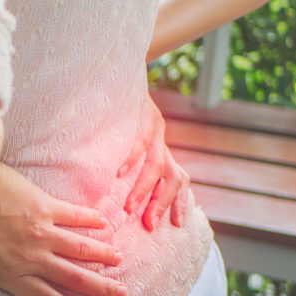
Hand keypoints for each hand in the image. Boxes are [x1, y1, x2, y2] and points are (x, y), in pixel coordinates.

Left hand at [0, 163, 125, 295]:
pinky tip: (104, 223)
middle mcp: (30, 256)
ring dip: (102, 255)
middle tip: (121, 294)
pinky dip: (90, 219)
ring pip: (80, 248)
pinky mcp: (42, 204)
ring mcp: (39, 230)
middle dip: (99, 288)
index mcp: (8, 273)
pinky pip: (73, 215)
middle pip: (72, 278)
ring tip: (119, 261)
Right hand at [118, 97, 189, 229]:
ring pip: (156, 165)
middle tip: (148, 224)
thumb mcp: (129, 136)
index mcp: (162, 147)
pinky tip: (119, 174)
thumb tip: (115, 185)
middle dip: (162, 203)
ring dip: (144, 190)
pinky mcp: (143, 115)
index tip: (177, 224)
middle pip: (173, 177)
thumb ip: (132, 158)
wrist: (121, 71)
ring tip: (131, 208)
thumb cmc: (119, 109)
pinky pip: (138, 141)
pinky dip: (130, 159)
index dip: (180, 201)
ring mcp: (154, 127)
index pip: (180, 179)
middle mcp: (162, 140)